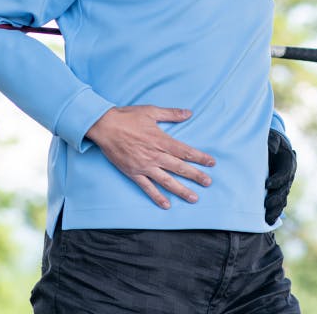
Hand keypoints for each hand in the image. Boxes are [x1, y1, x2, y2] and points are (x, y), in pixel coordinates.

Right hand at [85, 106, 215, 209]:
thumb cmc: (127, 117)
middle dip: (195, 175)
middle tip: (208, 183)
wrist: (104, 126)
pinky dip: (157, 197)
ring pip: (166, 181)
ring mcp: (144, 166)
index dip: (199, 157)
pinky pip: (147, 188)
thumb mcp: (151, 111)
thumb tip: (188, 113)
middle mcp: (154, 155)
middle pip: (179, 167)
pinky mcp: (133, 173)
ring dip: (181, 190)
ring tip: (194, 198)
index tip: (211, 162)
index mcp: (160, 140)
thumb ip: (171, 114)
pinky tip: (166, 205)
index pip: (184, 151)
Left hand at [264, 128, 296, 224]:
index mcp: (289, 163)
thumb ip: (272, 141)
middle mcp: (288, 176)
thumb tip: (272, 148)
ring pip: (282, 200)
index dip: (277, 180)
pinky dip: (275, 213)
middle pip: (284, 190)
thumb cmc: (271, 141)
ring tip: (268, 219)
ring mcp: (284, 185)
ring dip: (275, 210)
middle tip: (266, 204)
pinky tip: (269, 222)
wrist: (273, 146)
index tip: (266, 184)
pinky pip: (279, 204)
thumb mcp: (272, 137)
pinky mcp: (278, 192)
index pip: (284, 174)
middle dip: (275, 199)